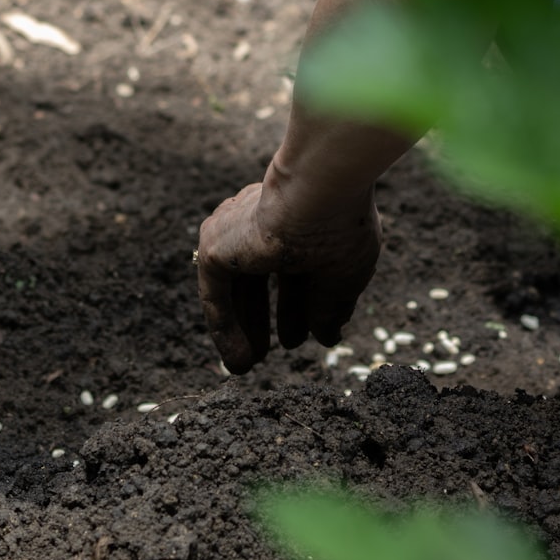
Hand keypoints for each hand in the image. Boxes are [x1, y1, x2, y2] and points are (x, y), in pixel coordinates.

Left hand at [197, 182, 380, 373]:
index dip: (299, 307)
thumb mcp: (343, 277)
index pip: (293, 270)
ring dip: (242, 328)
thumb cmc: (341, 228)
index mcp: (298, 223)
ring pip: (235, 289)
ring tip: (248, 366)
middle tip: (271, 352)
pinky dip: (225, 330)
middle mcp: (263, 224)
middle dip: (264, 317)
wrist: (320, 193)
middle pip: (258, 280)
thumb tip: (328, 338)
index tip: (305, 336)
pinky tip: (238, 360)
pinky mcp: (216, 246)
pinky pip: (215, 296)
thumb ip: (331, 308)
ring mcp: (236, 232)